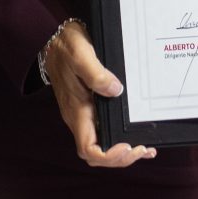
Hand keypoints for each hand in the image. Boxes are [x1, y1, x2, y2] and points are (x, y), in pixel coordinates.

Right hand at [43, 22, 155, 167]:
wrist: (53, 40)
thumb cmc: (65, 47)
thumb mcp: (81, 54)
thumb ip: (97, 74)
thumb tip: (116, 90)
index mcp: (77, 111)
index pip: (88, 149)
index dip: (108, 156)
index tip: (126, 146)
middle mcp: (79, 117)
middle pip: (96, 154)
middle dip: (120, 159)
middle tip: (142, 150)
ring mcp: (84, 114)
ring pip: (101, 146)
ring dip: (122, 154)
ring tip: (144, 149)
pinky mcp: (89, 108)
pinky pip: (104, 132)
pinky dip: (120, 141)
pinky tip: (135, 139)